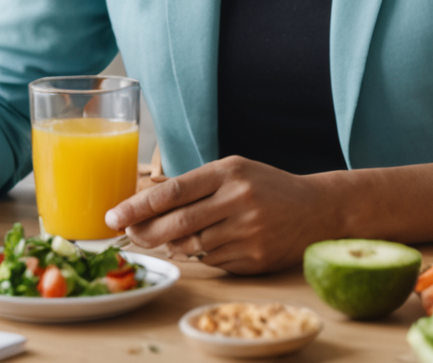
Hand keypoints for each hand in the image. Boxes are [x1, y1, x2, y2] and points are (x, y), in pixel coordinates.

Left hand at [103, 155, 336, 274]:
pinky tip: (205, 244)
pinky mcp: (254, 257)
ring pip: (192, 246)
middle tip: (129, 234)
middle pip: (177, 223)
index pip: (174, 191)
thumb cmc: (267, 187)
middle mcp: (239, 200)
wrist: (317, 209)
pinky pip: (212, 262)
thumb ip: (195, 184)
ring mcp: (248, 231)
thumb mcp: (234, 171)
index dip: (139, 206)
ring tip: (167, 238)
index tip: (115, 215)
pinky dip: (200, 256)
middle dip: (145, 232)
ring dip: (172, 245)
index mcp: (230, 172)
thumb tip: (146, 204)